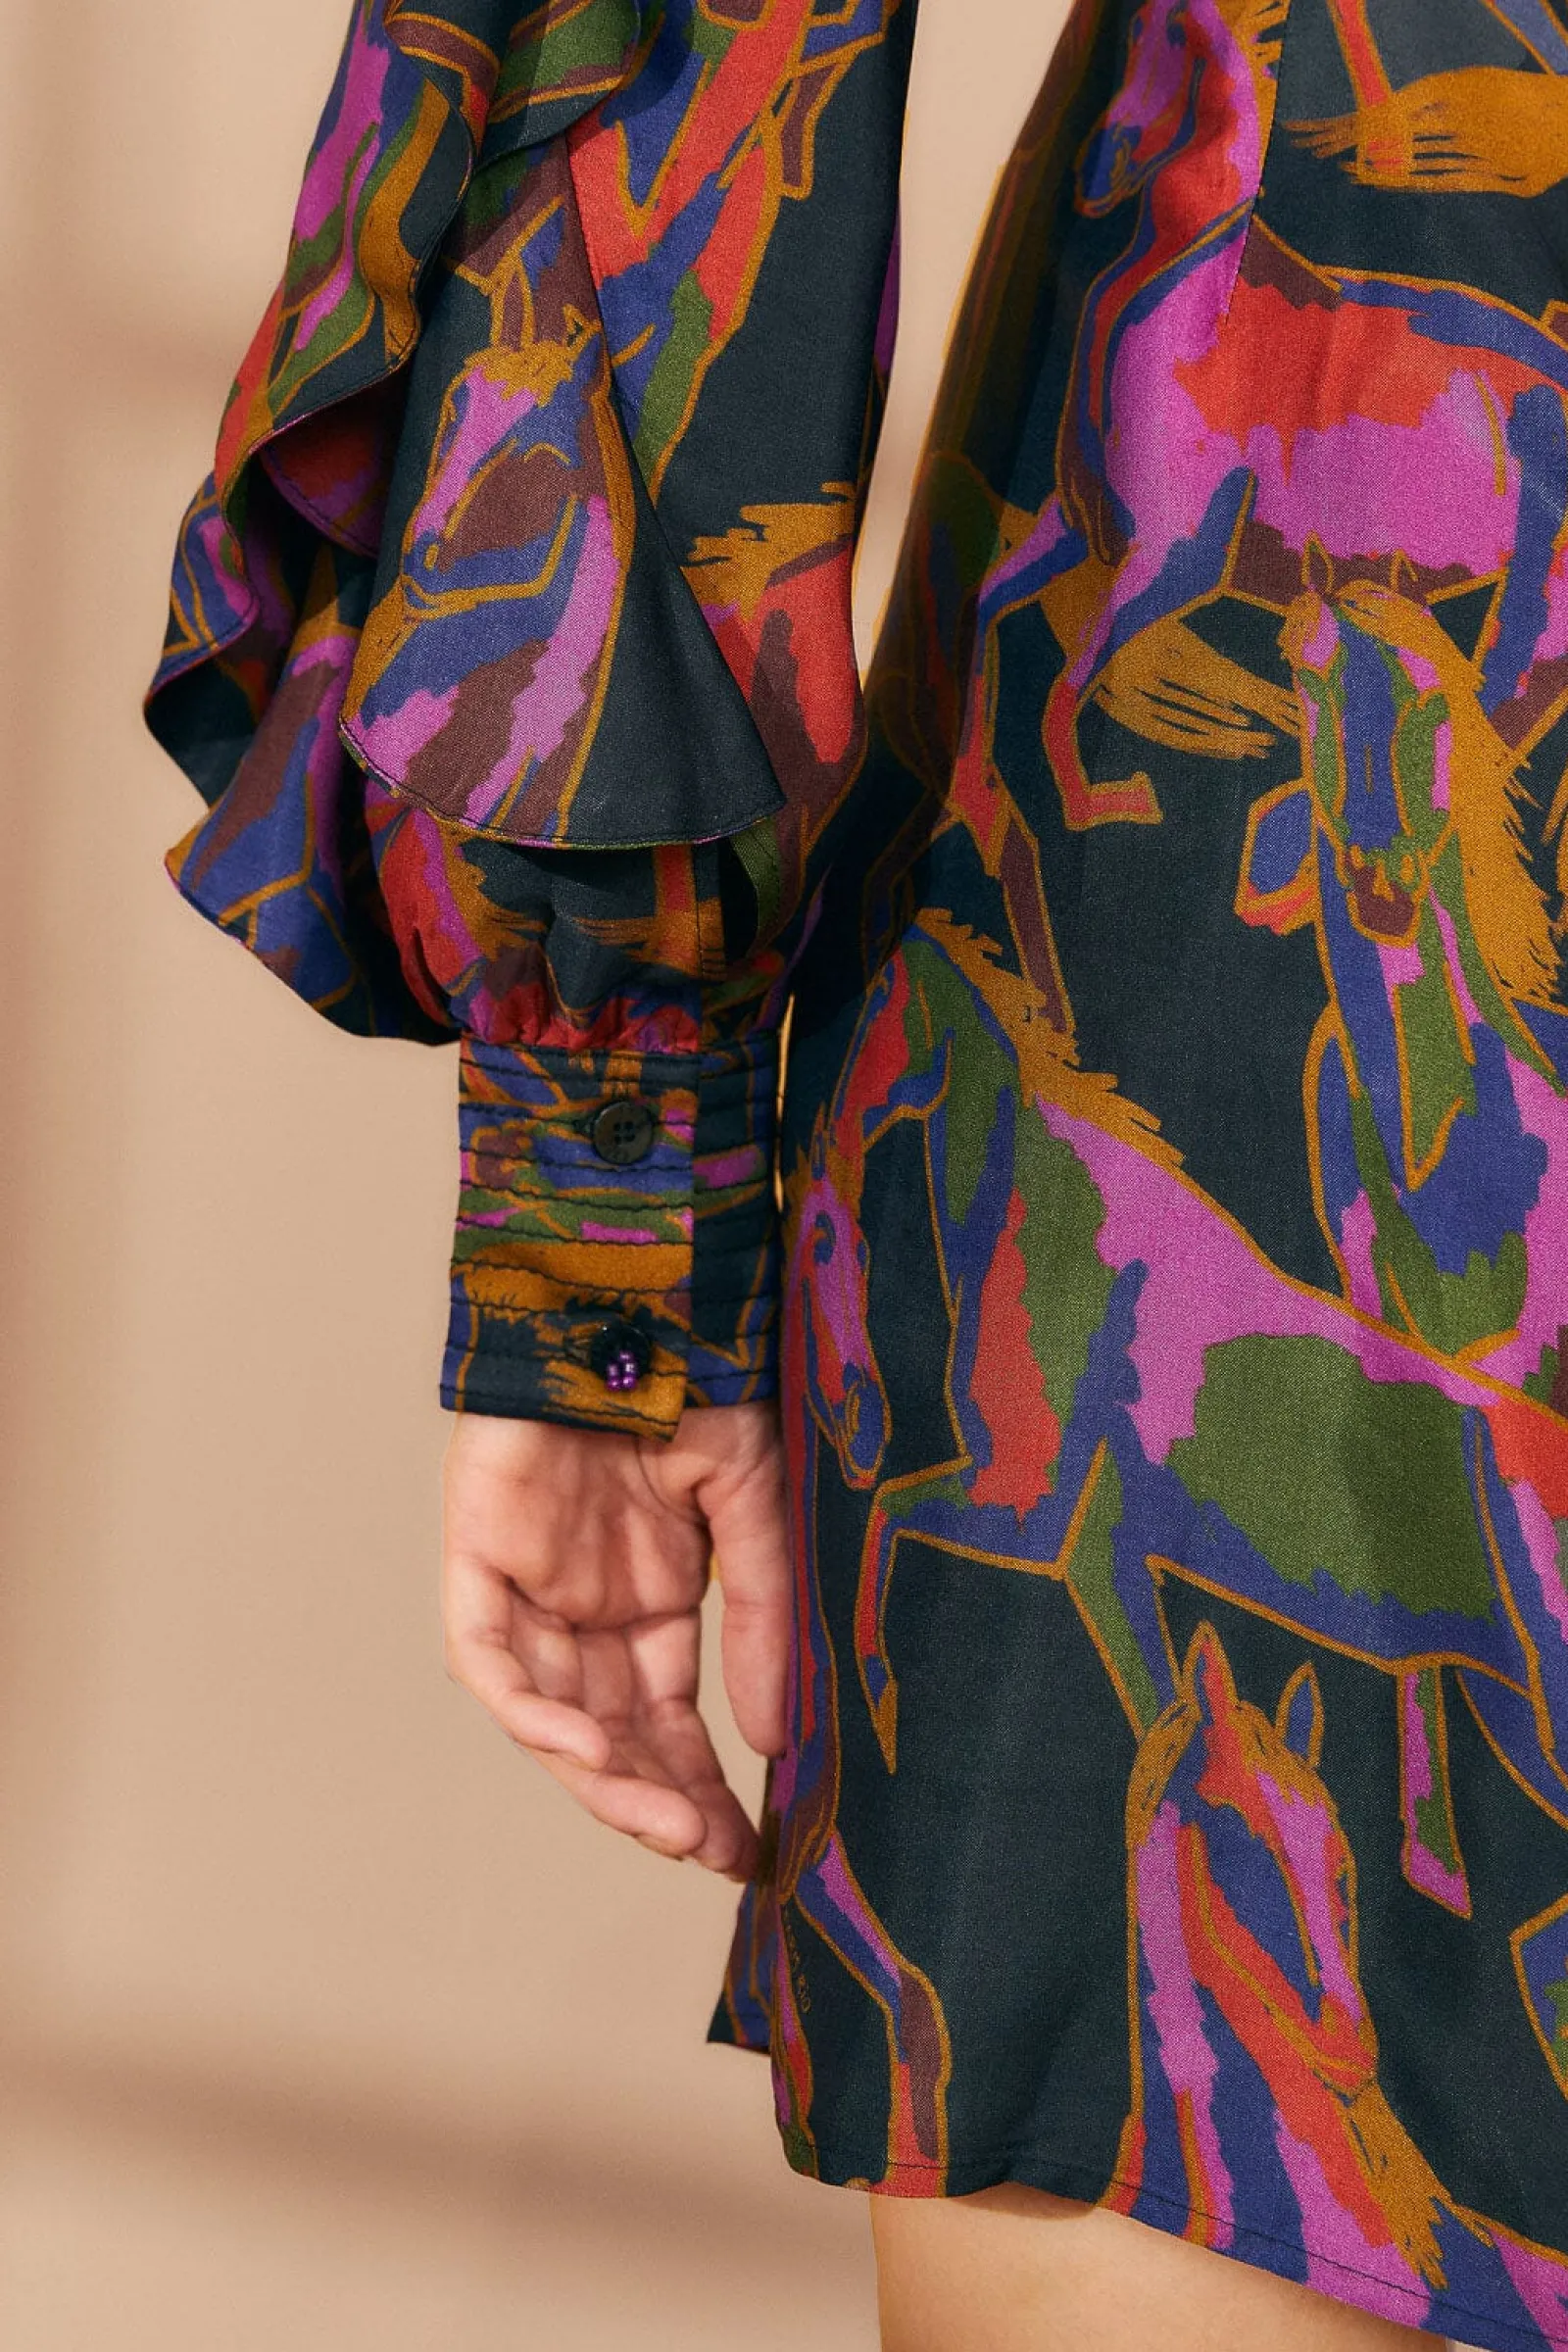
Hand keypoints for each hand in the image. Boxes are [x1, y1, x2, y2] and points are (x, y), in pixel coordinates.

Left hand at [441, 1401, 789, 1878]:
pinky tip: (586, 1749)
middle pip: (607, 1732)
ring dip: (602, 1778)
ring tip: (667, 1823)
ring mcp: (526, 1580)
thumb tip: (775, 1740)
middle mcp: (584, 1602)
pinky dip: (529, 1711)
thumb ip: (756, 1617)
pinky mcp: (476, 1551)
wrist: (636, 1286)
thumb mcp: (752, 1506)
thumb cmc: (698, 1378)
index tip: (748, 1846)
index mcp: (649, 1593)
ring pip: (548, 1713)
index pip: (666, 1717)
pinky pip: (487, 1656)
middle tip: (711, 1850)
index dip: (701, 1784)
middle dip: (657, 1799)